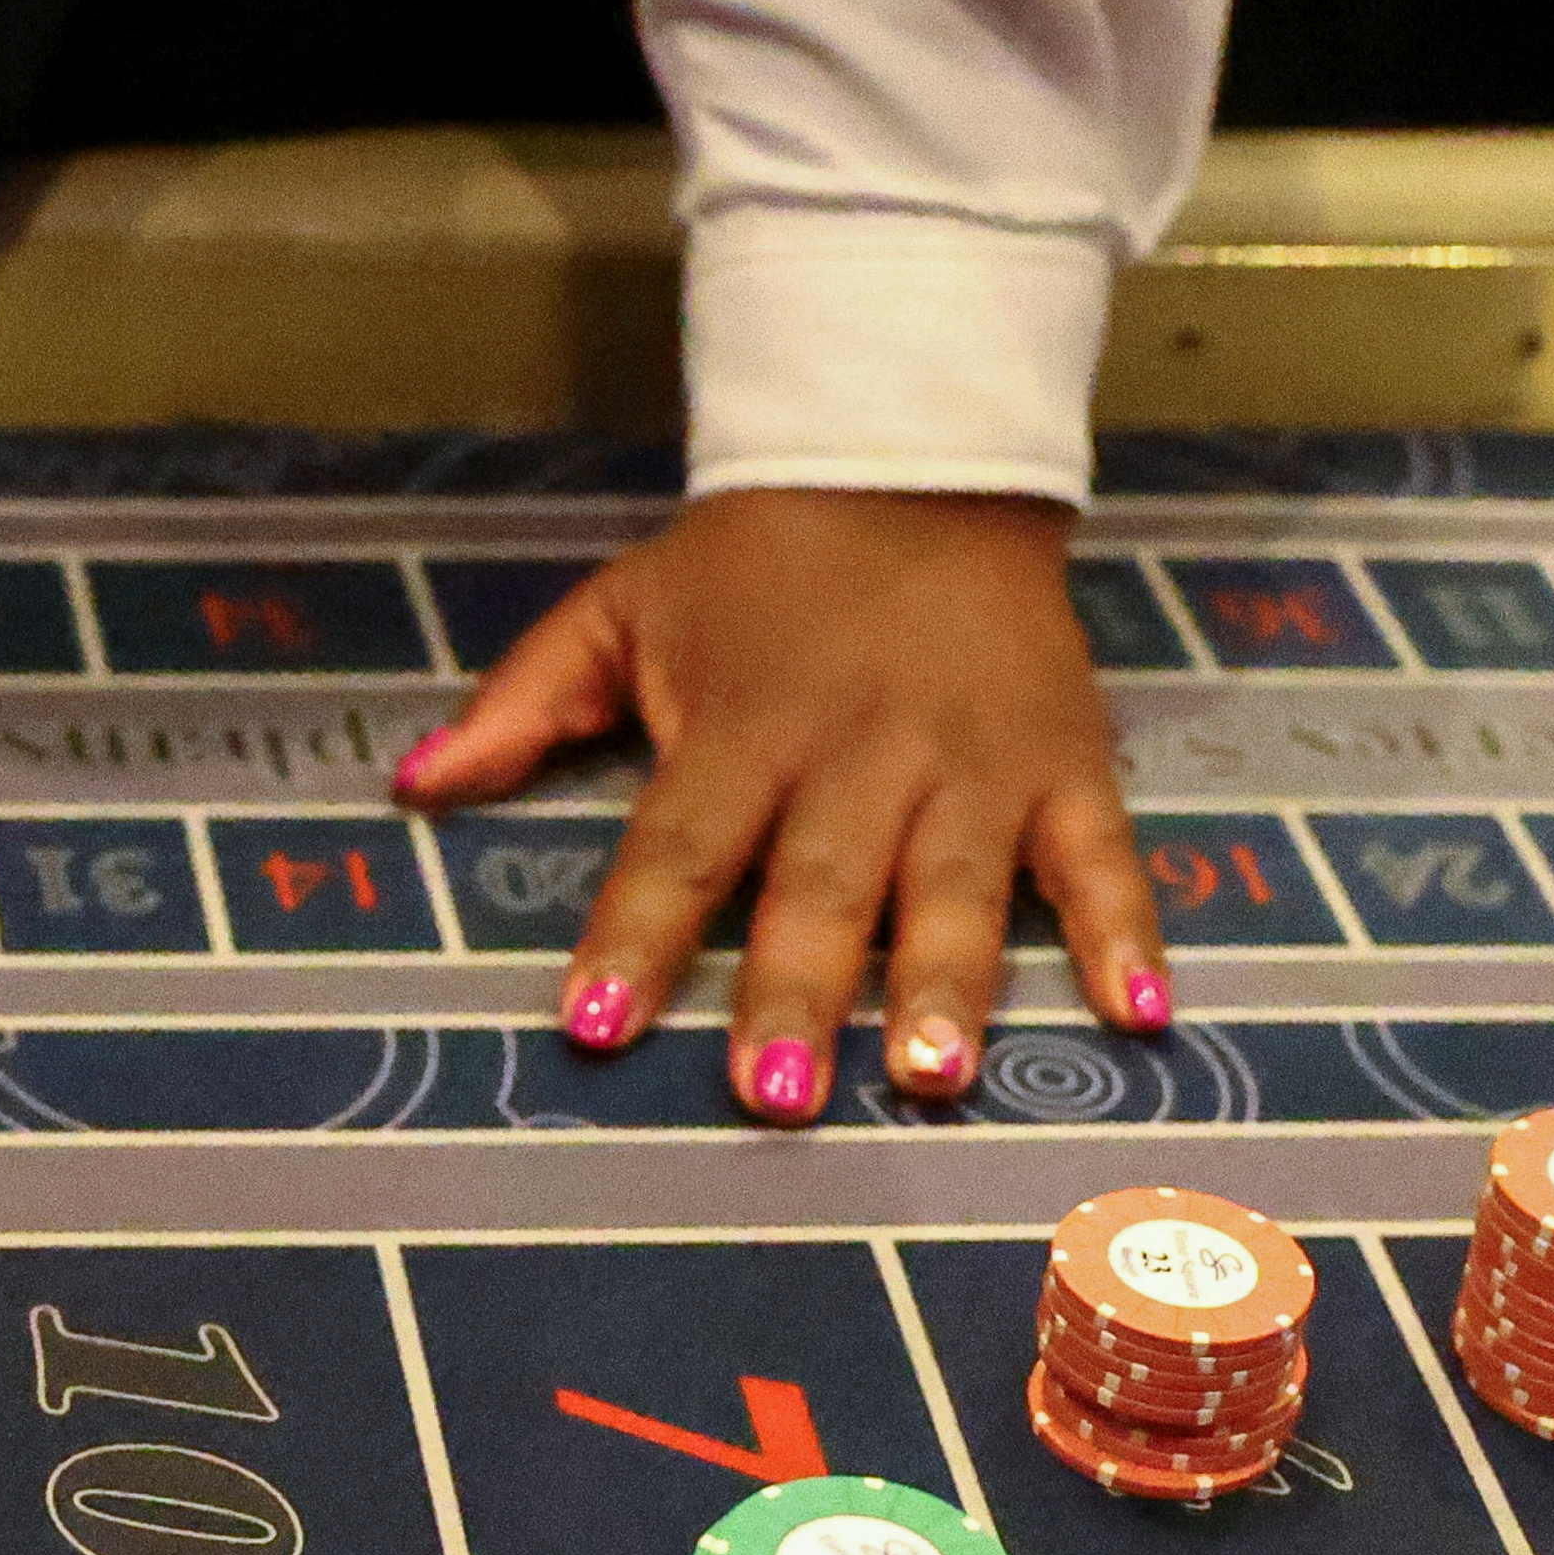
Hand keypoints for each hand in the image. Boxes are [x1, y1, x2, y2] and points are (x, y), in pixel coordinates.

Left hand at [391, 489, 1168, 1120]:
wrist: (913, 457)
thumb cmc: (753, 564)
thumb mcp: (622, 608)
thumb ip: (523, 705)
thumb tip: (416, 787)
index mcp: (743, 723)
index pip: (677, 846)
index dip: (634, 937)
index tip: (592, 1025)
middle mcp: (861, 752)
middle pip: (822, 888)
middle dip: (797, 995)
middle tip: (773, 1098)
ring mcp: (972, 762)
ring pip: (959, 888)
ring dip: (948, 985)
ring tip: (932, 1077)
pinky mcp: (1065, 761)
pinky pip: (1103, 856)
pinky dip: (1128, 932)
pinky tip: (1137, 1014)